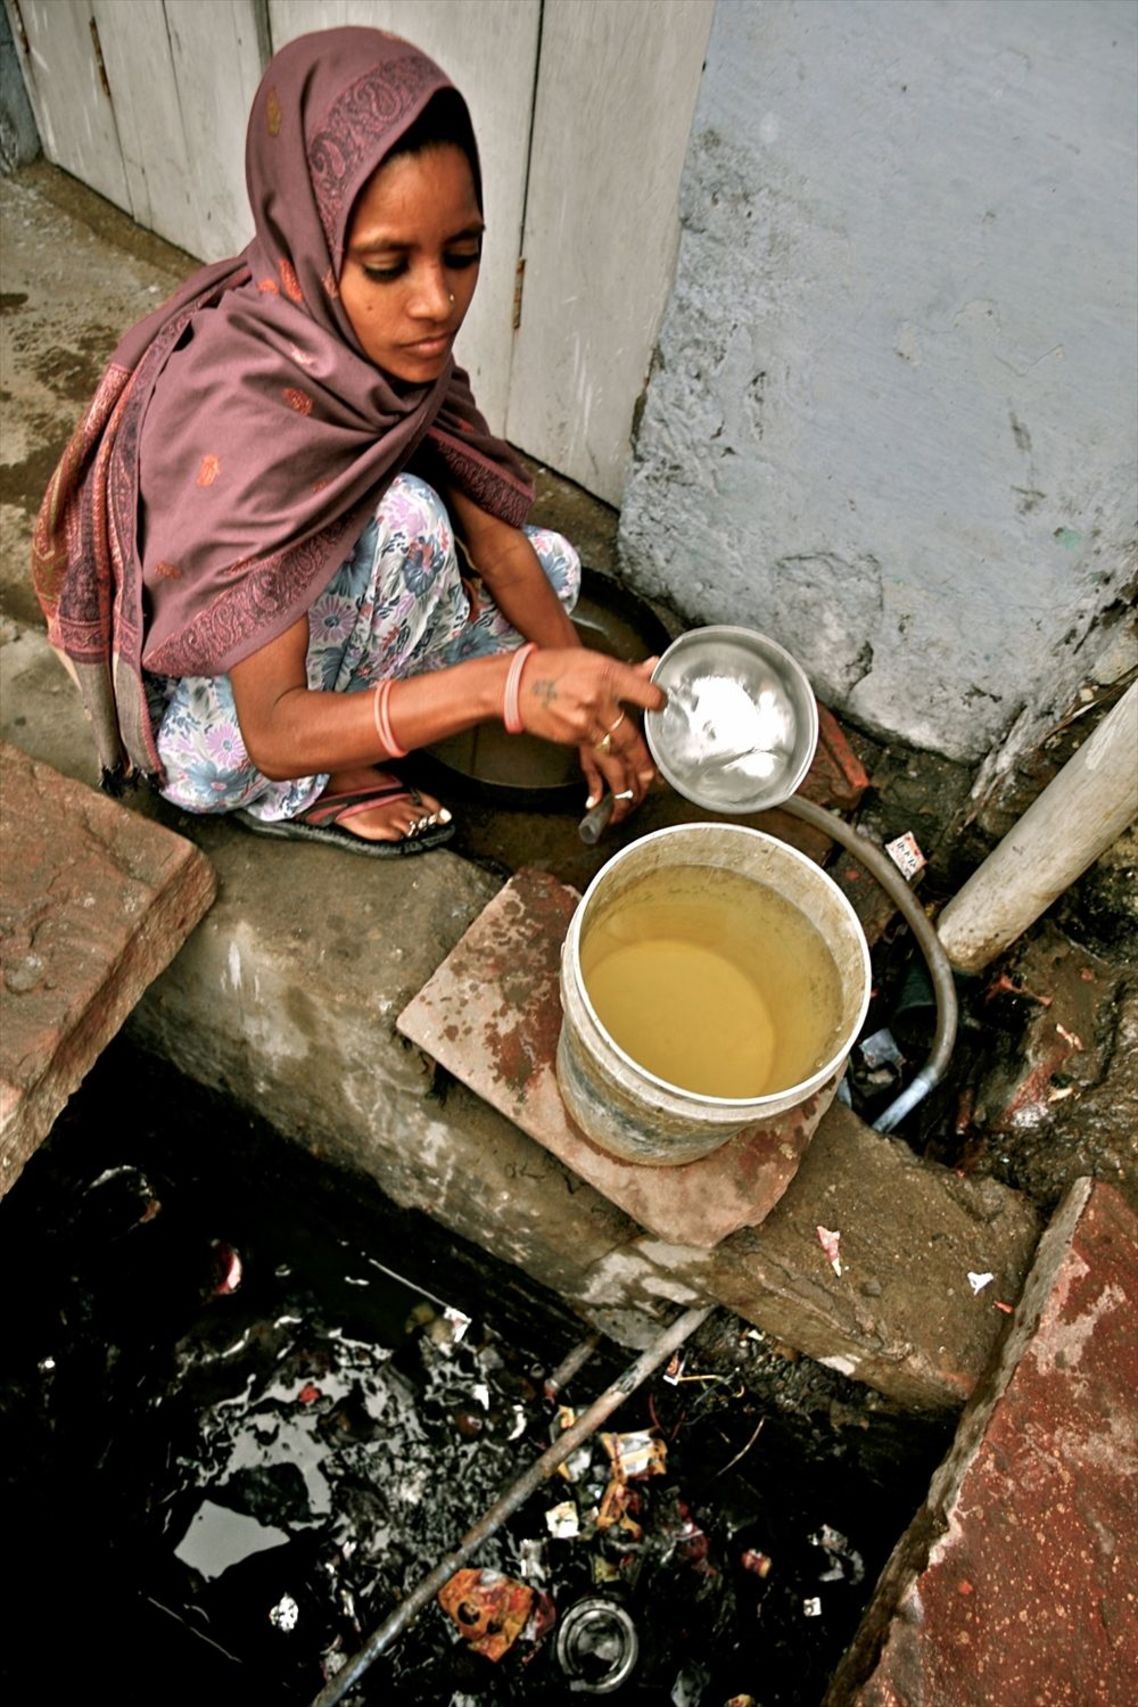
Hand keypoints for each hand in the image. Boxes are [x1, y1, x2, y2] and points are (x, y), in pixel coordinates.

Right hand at [518, 650, 663, 822]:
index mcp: (607, 675)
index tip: (662, 708)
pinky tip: (599, 799)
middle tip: (655, 774)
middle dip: (644, 760)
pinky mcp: (571, 738)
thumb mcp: (591, 659)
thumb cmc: (552, 668)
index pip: (645, 694)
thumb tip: (653, 664)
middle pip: (630, 736)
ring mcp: (584, 723)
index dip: (658, 703)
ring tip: (638, 791)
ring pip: (613, 757)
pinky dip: (597, 782)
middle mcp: (598, 700)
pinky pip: (590, 763)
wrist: (516, 683)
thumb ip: (626, 669)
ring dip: (626, 779)